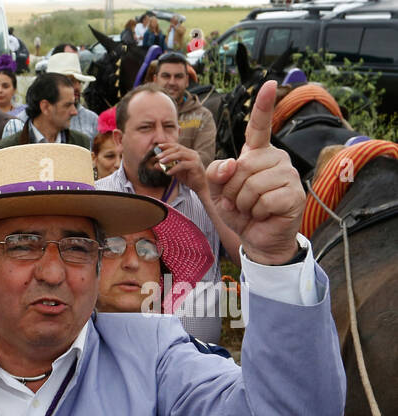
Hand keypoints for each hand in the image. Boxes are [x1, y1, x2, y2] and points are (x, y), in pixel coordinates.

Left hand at [152, 141, 204, 192]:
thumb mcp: (175, 171)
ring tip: (161, 162)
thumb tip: (154, 165)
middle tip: (157, 157)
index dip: (167, 145)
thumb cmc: (188, 177)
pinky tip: (168, 173)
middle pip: (177, 149)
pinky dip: (174, 168)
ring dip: (169, 157)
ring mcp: (194, 158)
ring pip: (180, 154)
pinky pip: (183, 165)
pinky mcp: (195, 165)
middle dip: (166, 152)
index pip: (176, 146)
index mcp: (187, 152)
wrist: (199, 185)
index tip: (158, 146)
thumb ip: (166, 167)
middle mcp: (192, 153)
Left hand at [204, 80, 304, 264]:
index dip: (263, 106)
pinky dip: (256, 212)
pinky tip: (265, 214)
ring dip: (243, 203)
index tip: (270, 83)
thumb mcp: (218, 192)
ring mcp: (288, 174)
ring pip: (251, 184)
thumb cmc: (240, 211)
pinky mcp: (294, 193)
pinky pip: (264, 200)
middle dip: (232, 190)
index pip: (258, 127)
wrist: (258, 238)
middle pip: (242, 167)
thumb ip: (216, 174)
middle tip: (241, 201)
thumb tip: (230, 164)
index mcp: (257, 154)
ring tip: (252, 209)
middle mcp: (276, 158)